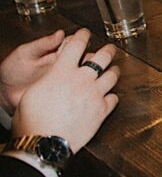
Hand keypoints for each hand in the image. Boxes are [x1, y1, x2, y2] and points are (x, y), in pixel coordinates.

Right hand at [11, 29, 119, 151]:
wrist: (45, 143)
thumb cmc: (32, 120)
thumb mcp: (32, 93)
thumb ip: (48, 80)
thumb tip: (53, 78)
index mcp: (62, 71)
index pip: (77, 45)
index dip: (83, 36)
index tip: (85, 33)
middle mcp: (82, 79)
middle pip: (103, 56)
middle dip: (108, 50)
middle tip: (110, 49)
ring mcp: (95, 94)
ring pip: (113, 76)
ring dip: (114, 72)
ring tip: (114, 70)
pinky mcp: (102, 110)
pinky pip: (114, 98)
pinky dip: (112, 96)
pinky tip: (109, 97)